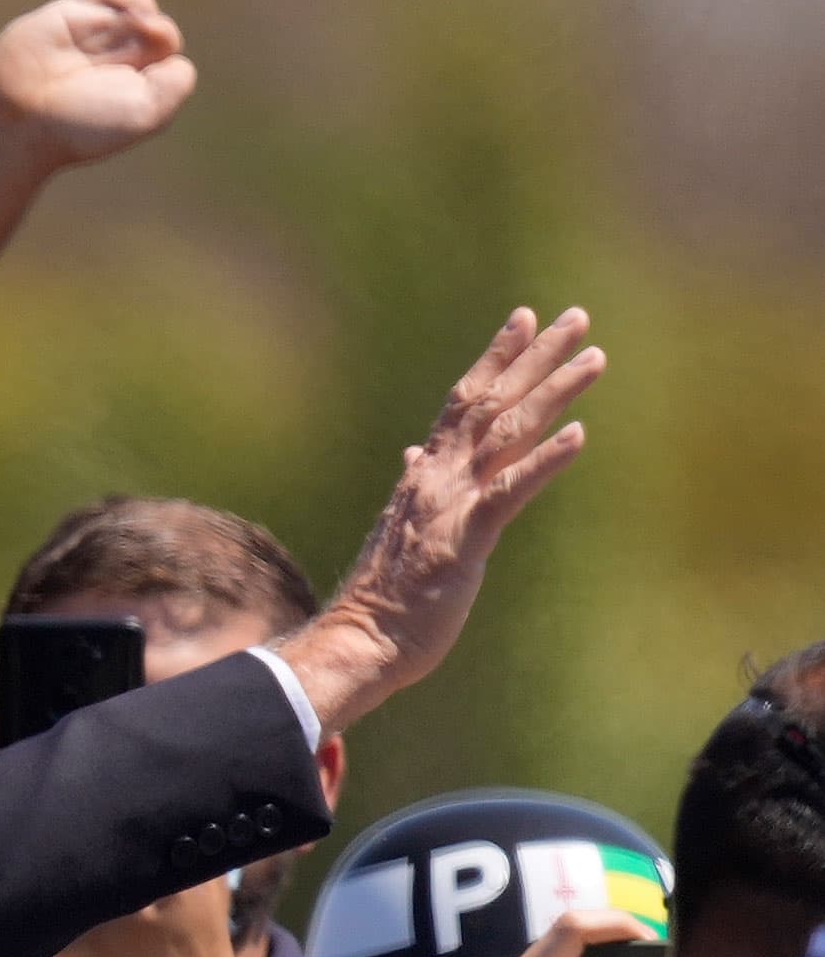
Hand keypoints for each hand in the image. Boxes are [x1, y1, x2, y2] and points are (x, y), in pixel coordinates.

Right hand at [0, 0, 197, 172]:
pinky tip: (123, 9)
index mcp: (135, 88)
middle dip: (157, 32)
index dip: (167, 57)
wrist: (21, 115)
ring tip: (133, 22)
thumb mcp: (145, 114)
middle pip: (158, 29)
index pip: (171, 58)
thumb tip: (173, 45)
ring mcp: (94, 36)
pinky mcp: (69, 14)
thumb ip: (176, 83)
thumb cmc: (81, 124)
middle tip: (139, 46)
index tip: (149, 72)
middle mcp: (117, 61)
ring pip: (137, 6)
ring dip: (141, 8)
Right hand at [279, 307, 604, 732]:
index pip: (463, 401)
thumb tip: (412, 453)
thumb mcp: (403, 527)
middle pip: (493, 402)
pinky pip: (510, 492)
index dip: (495, 357)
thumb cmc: (387, 594)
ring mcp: (452, 505)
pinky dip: (544, 461)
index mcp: (426, 475)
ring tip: (594, 359)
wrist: (361, 639)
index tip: (524, 319)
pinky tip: (579, 435)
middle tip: (576, 317)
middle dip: (536, 357)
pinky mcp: (466, 540)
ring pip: (508, 434)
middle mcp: (438, 477)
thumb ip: (414, 484)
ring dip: (553, 393)